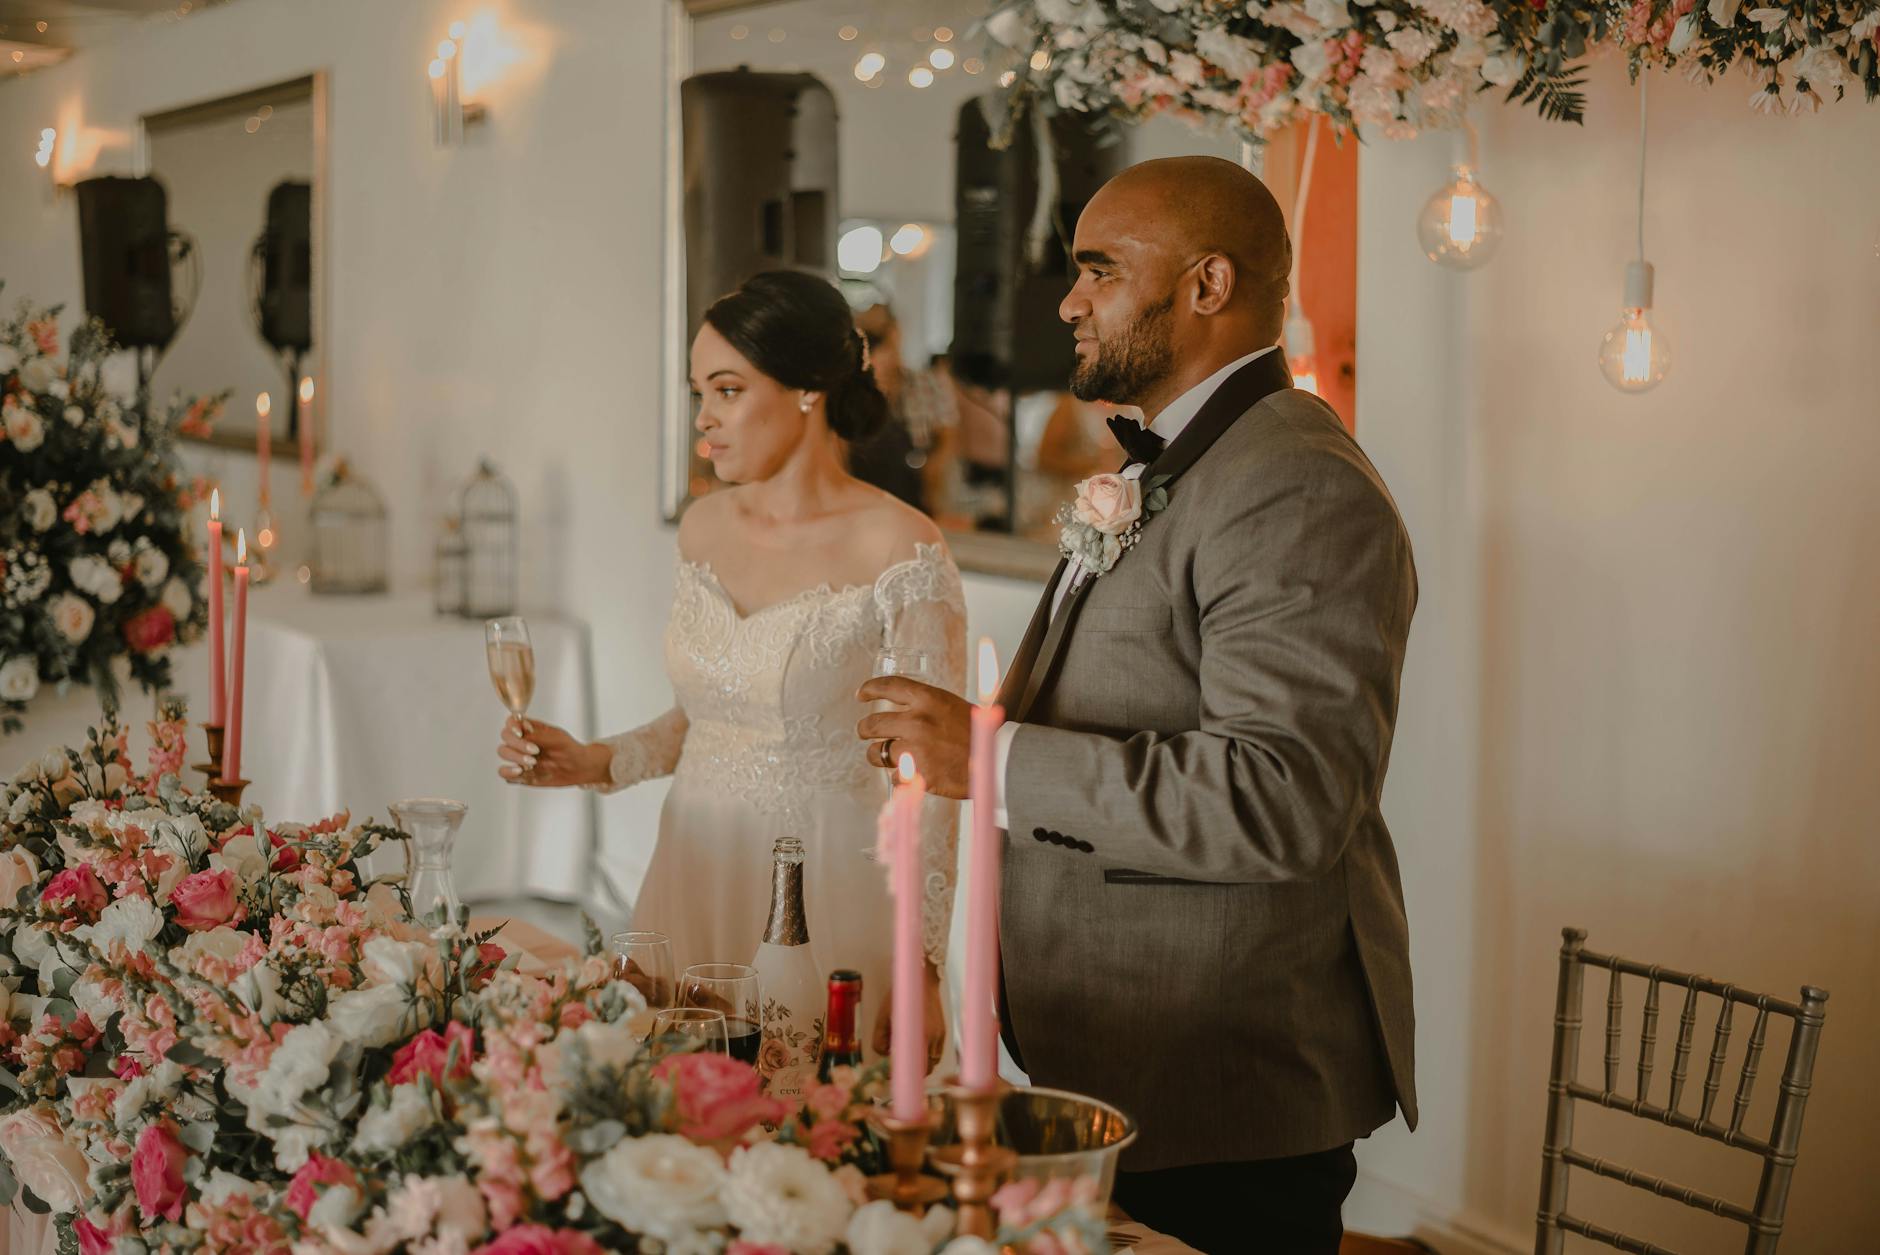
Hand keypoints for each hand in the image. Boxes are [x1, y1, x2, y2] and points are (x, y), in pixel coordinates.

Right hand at [497, 716, 607, 787]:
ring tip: (532, 763)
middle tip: (535, 751)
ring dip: (515, 757)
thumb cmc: (568, 748)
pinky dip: (508, 772)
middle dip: (518, 744)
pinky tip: (520, 771)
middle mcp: (521, 742)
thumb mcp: (556, 737)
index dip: (512, 726)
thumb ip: (538, 735)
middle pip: (505, 737)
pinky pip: (504, 773)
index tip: (520, 733)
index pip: (511, 722)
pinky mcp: (519, 774)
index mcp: (529, 729)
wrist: (577, 768)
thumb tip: (522, 728)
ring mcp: (518, 757)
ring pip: (503, 753)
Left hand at [856, 677, 971, 799]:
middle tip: (865, 732)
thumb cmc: (981, 735)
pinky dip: (901, 777)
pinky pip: (895, 776)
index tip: (862, 694)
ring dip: (878, 755)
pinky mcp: (917, 774)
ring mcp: (915, 749)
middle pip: (872, 724)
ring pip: (877, 753)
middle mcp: (917, 721)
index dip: (870, 689)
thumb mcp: (954, 707)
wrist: (999, 762)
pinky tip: (912, 774)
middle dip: (865, 729)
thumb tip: (907, 711)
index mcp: (928, 700)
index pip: (889, 686)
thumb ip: (928, 708)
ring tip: (886, 757)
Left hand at [871, 963, 947, 1072]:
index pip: (911, 1067)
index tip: (892, 1076)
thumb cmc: (900, 997)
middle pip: (925, 1070)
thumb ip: (879, 1039)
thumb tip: (885, 1054)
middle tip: (900, 1070)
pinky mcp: (944, 1032)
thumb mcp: (883, 1016)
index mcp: (914, 1035)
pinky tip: (919, 1050)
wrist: (922, 980)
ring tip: (909, 1060)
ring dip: (922, 1066)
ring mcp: (939, 1036)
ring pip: (933, 1063)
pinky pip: (938, 1054)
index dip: (901, 1075)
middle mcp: (930, 1038)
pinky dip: (929, 1058)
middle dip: (913, 1074)